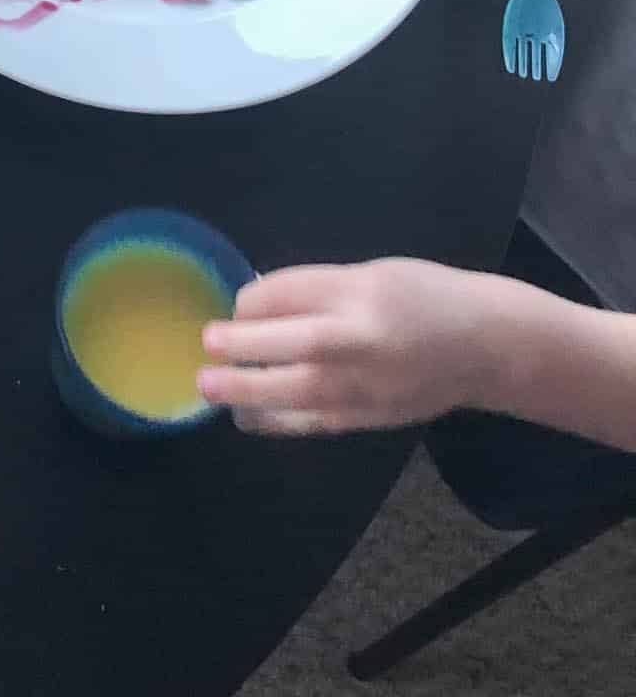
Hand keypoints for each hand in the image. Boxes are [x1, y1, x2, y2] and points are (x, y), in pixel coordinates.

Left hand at [196, 260, 497, 436]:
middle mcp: (364, 338)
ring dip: (246, 390)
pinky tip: (246, 416)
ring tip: (209, 387)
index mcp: (362, 290)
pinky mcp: (368, 418)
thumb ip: (316, 289)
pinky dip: (274, 421)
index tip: (233, 306)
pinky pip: (313, 422)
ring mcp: (367, 384)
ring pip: (297, 391)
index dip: (250, 301)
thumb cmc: (426, 298)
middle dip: (242, 344)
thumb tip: (254, 304)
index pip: (289, 292)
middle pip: (293, 342)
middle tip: (206, 345)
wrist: (488, 347)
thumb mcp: (372, 275)